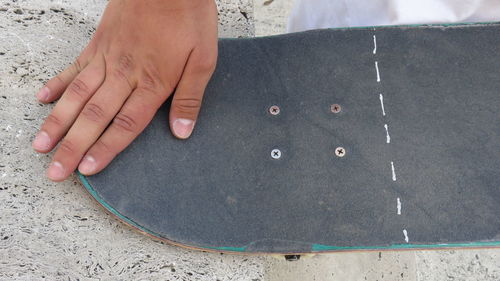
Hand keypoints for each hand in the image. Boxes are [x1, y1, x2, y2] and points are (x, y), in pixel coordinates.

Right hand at [32, 0, 217, 180]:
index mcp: (153, 82)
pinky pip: (74, 67)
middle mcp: (125, 74)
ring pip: (78, 95)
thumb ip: (189, 97)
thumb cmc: (189, 17)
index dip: (106, 149)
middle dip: (73, 146)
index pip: (125, 124)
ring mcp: (108, 57)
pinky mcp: (99, 42)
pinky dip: (57, 83)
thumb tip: (181, 132)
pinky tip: (44, 99)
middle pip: (95, 117)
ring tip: (41, 145)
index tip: (87, 170)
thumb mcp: (204, 59)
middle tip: (55, 171)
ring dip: (58, 122)